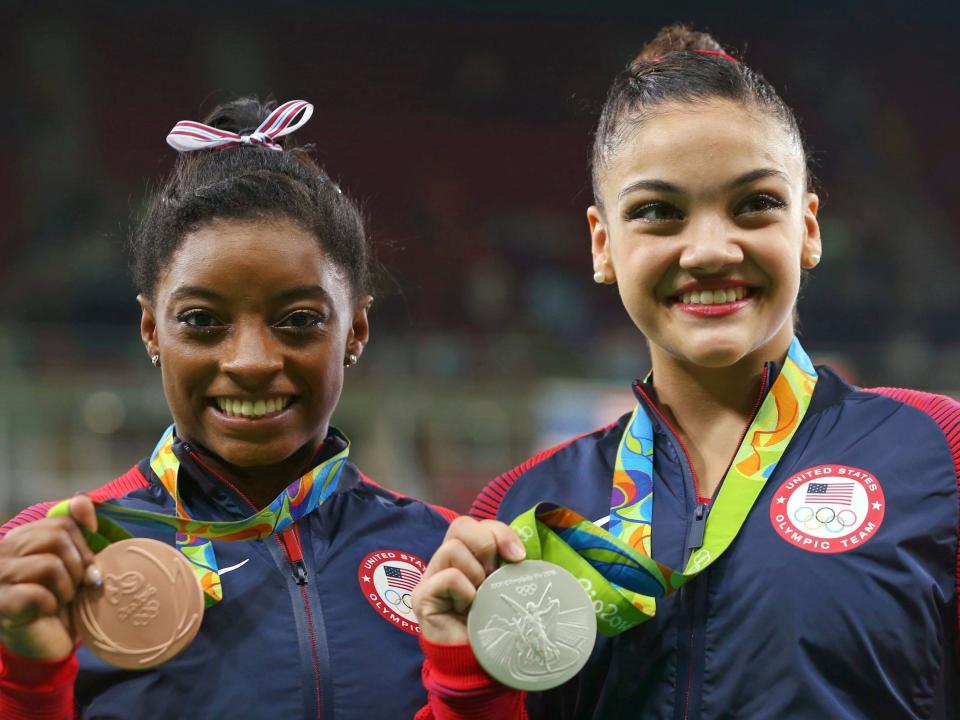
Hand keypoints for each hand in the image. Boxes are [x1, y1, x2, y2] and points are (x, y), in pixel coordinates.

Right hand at [0, 496, 100, 660]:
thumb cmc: (62, 600)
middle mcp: (4, 552)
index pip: (61, 522)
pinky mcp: (1, 603)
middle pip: (56, 538)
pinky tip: (45, 612)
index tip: (88, 565)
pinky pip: (38, 594)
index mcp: (22, 538)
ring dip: (66, 587)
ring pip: (50, 565)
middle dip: (77, 565)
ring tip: (60, 600)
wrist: (46, 644)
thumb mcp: (75, 561)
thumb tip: (82, 500)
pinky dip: (52, 605)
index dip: (84, 543)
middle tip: (76, 586)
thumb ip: (77, 529)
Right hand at [412, 516, 525, 645]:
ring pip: (453, 548)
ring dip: (476, 573)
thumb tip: (519, 552)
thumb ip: (508, 563)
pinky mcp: (423, 596)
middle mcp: (445, 561)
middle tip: (494, 576)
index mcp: (466, 555)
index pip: (478, 524)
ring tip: (479, 597)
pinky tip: (468, 608)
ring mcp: (431, 577)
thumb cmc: (493, 622)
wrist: (479, 663)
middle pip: (461, 525)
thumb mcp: (506, 585)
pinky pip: (449, 577)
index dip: (500, 533)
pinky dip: (465, 591)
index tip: (519, 557)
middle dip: (487, 547)